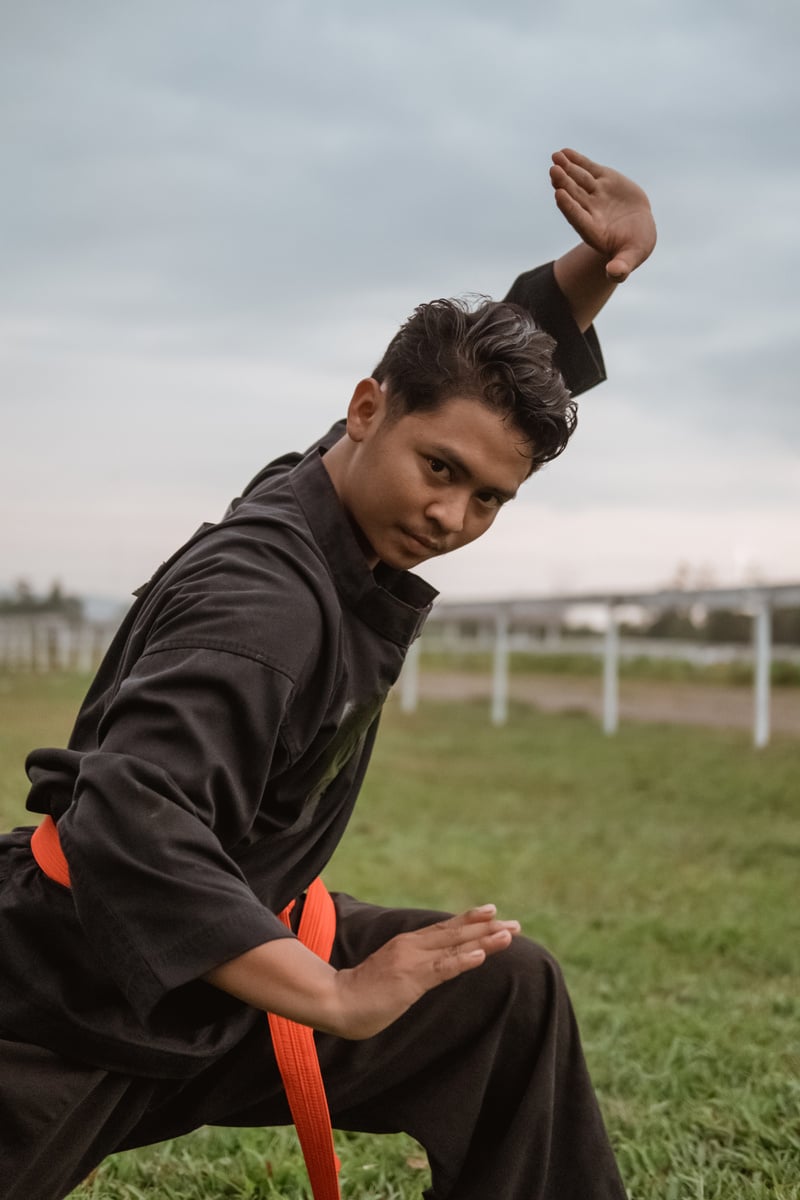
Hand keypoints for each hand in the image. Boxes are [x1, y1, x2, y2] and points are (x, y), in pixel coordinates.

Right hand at [329, 904, 519, 1039]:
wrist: (335, 1001)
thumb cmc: (360, 993)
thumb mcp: (391, 975)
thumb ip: (409, 969)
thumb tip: (426, 974)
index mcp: (407, 944)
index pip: (445, 929)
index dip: (470, 921)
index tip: (494, 914)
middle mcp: (412, 946)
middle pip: (456, 932)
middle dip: (487, 927)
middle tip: (516, 923)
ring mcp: (412, 961)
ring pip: (455, 946)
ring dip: (484, 939)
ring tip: (510, 933)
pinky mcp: (411, 979)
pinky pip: (443, 968)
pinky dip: (464, 959)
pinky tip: (482, 955)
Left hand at [550, 148, 656, 281]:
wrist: (638, 230)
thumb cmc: (634, 247)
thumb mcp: (632, 257)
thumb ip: (622, 266)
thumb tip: (614, 274)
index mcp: (594, 230)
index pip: (578, 218)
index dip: (568, 207)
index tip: (559, 194)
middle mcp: (590, 211)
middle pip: (574, 197)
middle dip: (564, 184)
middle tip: (554, 171)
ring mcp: (595, 195)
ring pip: (578, 181)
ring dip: (567, 169)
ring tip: (556, 156)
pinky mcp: (603, 180)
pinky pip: (587, 170)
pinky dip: (577, 161)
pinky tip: (564, 152)